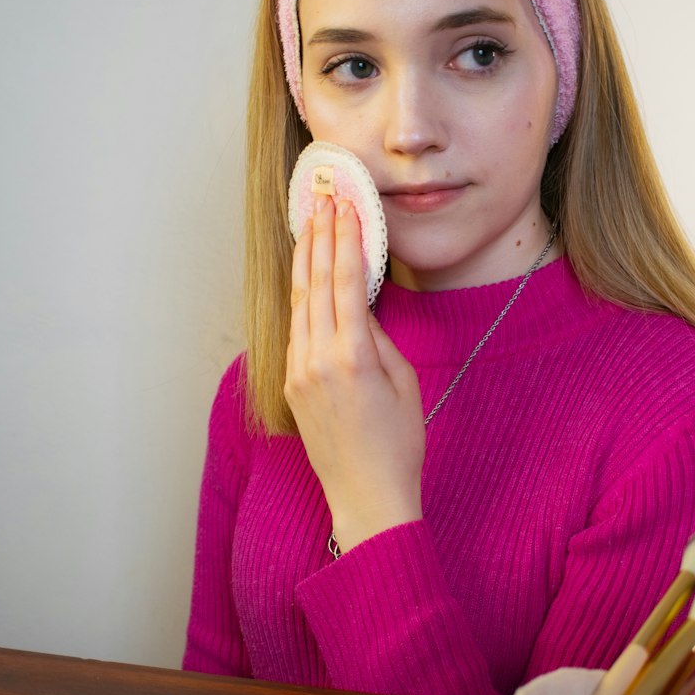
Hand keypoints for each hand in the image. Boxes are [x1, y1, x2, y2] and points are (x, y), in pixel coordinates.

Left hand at [285, 194, 424, 552]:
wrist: (366, 496)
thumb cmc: (398, 444)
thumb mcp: (403, 382)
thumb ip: (378, 339)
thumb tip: (359, 307)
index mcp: (352, 356)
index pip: (344, 281)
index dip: (345, 239)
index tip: (346, 206)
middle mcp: (317, 360)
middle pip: (315, 283)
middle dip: (320, 237)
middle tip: (323, 199)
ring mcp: (298, 373)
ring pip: (298, 303)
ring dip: (304, 260)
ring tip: (309, 224)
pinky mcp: (291, 385)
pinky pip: (295, 329)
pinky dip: (300, 295)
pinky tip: (304, 275)